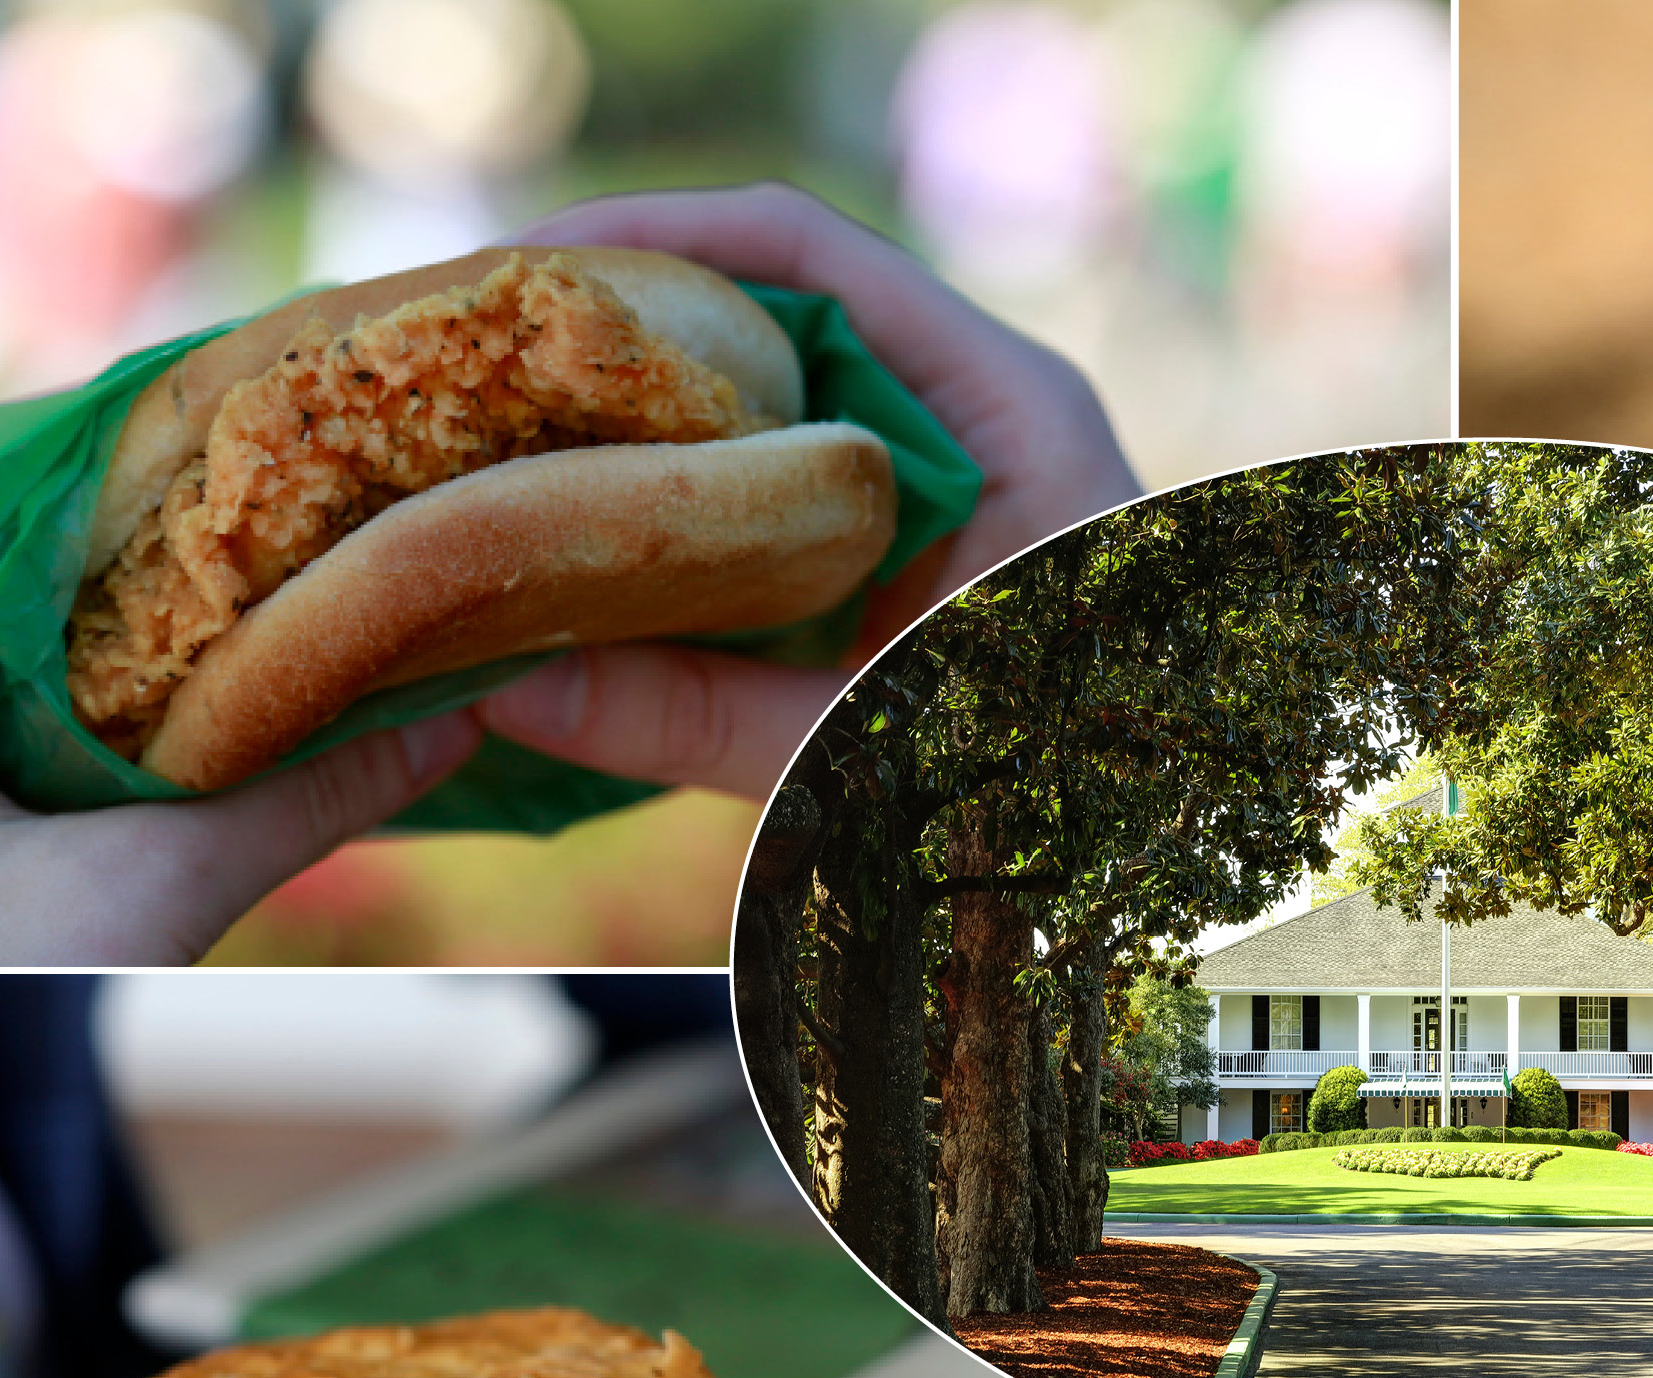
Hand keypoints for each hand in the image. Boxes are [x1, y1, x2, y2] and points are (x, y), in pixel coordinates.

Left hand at [0, 478, 478, 965]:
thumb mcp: (127, 894)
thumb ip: (292, 798)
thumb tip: (453, 721)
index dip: (105, 446)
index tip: (244, 423)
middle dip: (144, 532)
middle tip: (285, 503)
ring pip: (12, 628)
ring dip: (138, 612)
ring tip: (271, 580)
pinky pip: (12, 703)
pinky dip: (111, 689)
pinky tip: (217, 684)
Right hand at [469, 182, 1144, 796]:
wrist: (1189, 865)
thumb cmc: (1086, 788)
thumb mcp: (884, 748)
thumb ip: (704, 716)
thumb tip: (504, 685)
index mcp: (1008, 410)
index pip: (810, 251)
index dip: (656, 236)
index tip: (516, 272)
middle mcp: (982, 413)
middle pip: (776, 309)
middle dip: (618, 325)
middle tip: (463, 357)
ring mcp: (951, 473)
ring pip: (771, 396)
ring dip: (641, 410)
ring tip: (486, 429)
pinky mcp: (917, 545)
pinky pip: (786, 482)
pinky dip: (687, 491)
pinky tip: (581, 525)